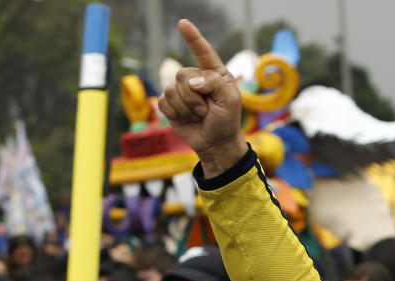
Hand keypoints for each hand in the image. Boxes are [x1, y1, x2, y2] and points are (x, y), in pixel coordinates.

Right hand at [158, 19, 246, 176]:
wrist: (215, 143)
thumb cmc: (226, 121)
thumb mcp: (230, 101)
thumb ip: (215, 84)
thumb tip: (191, 81)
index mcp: (214, 73)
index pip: (203, 52)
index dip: (193, 38)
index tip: (183, 23)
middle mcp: (197, 79)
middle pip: (182, 75)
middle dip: (193, 97)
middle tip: (206, 111)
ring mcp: (182, 91)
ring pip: (172, 90)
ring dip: (186, 107)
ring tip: (198, 116)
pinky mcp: (170, 103)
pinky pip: (163, 102)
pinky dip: (175, 113)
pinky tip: (186, 119)